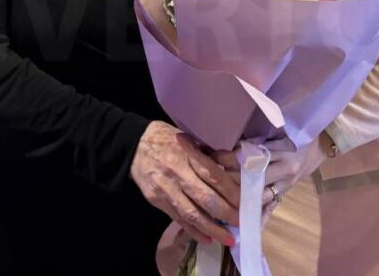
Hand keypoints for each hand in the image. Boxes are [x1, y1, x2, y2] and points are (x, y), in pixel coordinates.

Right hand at [130, 121, 239, 246]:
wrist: (134, 145)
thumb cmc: (167, 138)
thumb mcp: (190, 138)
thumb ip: (210, 153)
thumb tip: (235, 165)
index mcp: (187, 153)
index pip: (212, 175)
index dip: (229, 191)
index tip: (243, 202)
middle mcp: (176, 173)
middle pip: (204, 197)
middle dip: (225, 213)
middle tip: (241, 223)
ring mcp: (165, 189)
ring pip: (191, 214)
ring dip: (211, 229)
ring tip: (227, 239)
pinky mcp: (156, 201)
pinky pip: (177, 219)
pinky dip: (193, 230)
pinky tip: (206, 238)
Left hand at [215, 133, 333, 214]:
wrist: (319, 147)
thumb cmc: (294, 136)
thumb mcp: (278, 134)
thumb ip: (257, 141)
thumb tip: (230, 145)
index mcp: (280, 149)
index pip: (251, 155)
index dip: (231, 157)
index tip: (213, 156)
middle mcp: (284, 168)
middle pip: (253, 177)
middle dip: (230, 179)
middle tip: (211, 179)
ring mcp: (285, 183)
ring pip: (260, 195)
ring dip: (241, 199)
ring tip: (221, 202)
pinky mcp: (285, 193)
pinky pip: (271, 208)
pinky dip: (260, 219)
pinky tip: (248, 228)